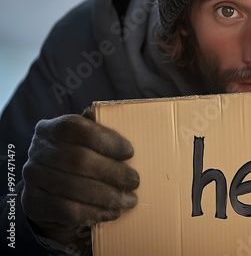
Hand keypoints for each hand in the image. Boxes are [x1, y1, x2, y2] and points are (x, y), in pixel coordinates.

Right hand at [21, 112, 139, 248]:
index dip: (107, 140)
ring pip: (75, 188)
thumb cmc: (77, 159)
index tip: (130, 152)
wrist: (49, 191)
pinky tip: (113, 212)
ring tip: (129, 200)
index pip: (77, 128)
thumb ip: (99, 131)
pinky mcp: (36, 204)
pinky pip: (69, 211)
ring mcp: (33, 178)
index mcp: (52, 128)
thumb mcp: (85, 141)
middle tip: (135, 181)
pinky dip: (96, 212)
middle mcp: (38, 150)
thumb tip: (121, 120)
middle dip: (113, 172)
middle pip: (78, 160)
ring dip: (108, 196)